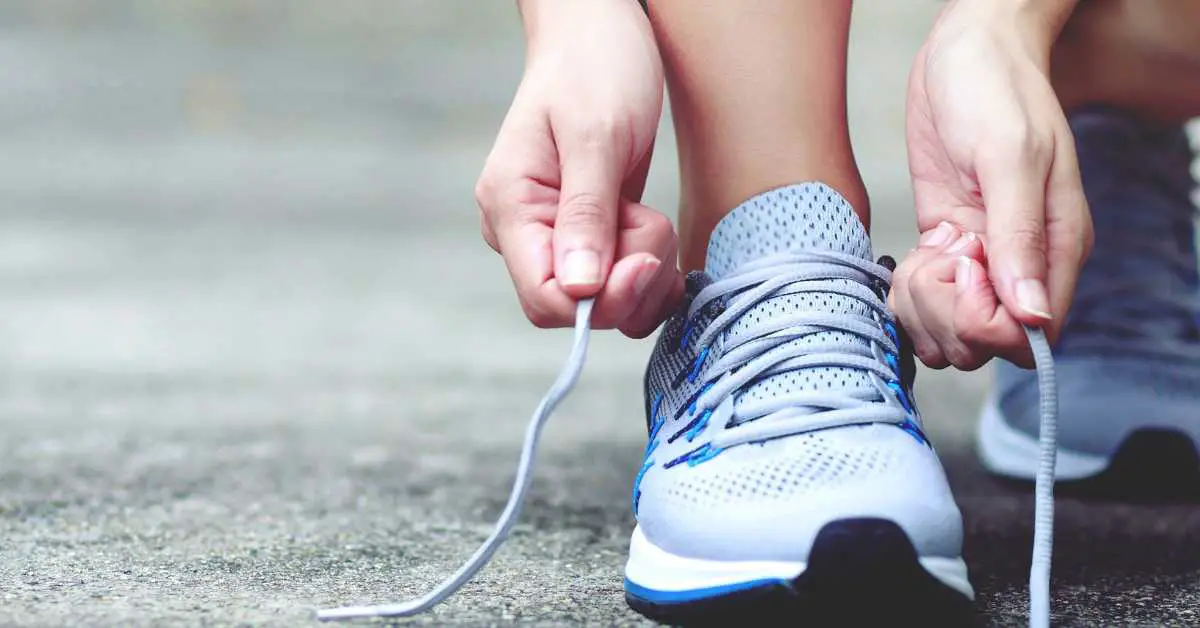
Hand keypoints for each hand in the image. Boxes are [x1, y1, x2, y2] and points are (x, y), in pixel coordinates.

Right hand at [475, 0, 683, 337]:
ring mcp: (559, 238)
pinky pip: (622, 287)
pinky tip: (658, 237)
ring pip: (607, 304)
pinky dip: (651, 274)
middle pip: (578, 308)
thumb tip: (580, 290)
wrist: (600, 34)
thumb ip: (586, 213)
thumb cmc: (593, 67)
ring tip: (651, 216)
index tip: (643, 261)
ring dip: (646, 274)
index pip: (544, 299)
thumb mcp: (596, 135)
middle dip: (629, 282)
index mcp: (510, 208)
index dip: (598, 301)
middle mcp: (528, 233)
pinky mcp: (591, 238)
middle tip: (652, 224)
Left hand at [894, 0, 1092, 368]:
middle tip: (940, 253)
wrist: (963, 55)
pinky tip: (915, 250)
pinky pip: (924, 303)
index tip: (964, 264)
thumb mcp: (1009, 156)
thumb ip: (1019, 236)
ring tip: (927, 251)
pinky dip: (908, 290)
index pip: (1029, 336)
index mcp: (1057, 249)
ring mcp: (980, 262)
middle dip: (945, 312)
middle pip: (982, 344)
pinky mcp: (945, 251)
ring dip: (922, 304)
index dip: (984, 321)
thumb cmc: (995, 93)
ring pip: (948, 332)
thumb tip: (1030, 316)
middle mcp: (1021, 265)